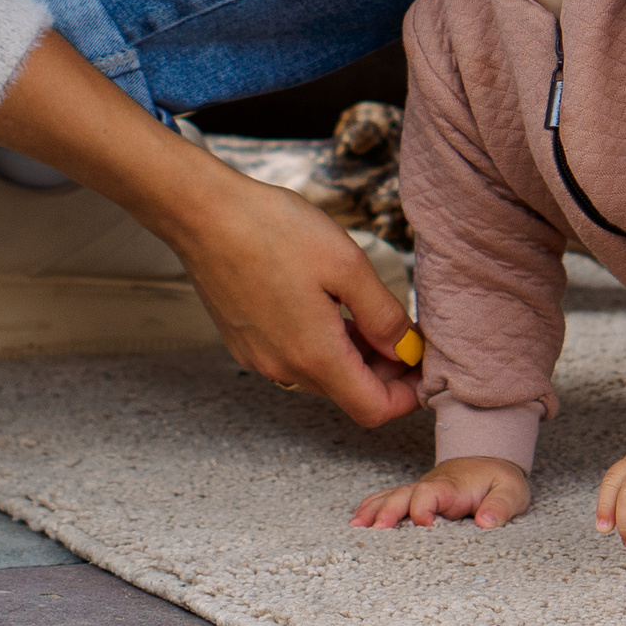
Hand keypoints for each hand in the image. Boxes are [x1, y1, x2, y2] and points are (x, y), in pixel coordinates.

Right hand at [0, 33, 423, 426]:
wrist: (203, 214)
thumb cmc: (274, 231)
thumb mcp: (347, 266)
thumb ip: (383, 316)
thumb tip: (407, 350)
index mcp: (314, 356)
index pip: (372, 410)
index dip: (406, 396)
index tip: (422, 364)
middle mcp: (283, 368)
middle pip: (348, 394)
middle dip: (383, 372)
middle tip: (405, 332)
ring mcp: (259, 357)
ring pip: (321, 376)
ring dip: (353, 357)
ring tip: (370, 314)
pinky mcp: (244, 341)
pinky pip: (294, 358)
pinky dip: (322, 345)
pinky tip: (330, 307)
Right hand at [352, 457, 529, 529]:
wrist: (490, 460)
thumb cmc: (500, 480)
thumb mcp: (512, 491)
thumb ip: (501, 506)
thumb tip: (487, 522)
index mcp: (452, 486)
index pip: (430, 493)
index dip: (423, 508)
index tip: (423, 526)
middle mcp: (430, 487)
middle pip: (403, 495)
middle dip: (388, 512)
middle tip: (374, 531)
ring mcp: (420, 492)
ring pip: (392, 496)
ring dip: (373, 510)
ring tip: (355, 527)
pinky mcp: (416, 498)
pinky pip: (390, 498)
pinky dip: (373, 507)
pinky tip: (357, 520)